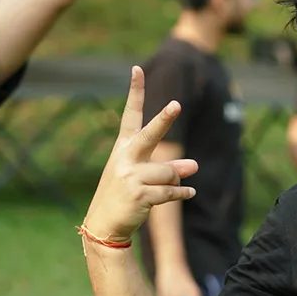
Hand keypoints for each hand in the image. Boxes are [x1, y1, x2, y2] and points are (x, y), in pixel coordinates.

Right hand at [83, 67, 198, 244]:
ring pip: (168, 172)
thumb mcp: (141, 177)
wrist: (103, 226)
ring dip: (176, 180)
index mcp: (122, 147)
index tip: (137, 70)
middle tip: (177, 104)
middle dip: (164, 119)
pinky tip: (189, 193)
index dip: (135, 92)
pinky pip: (170, 191)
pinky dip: (182, 193)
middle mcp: (125, 158)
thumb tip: (194, 165)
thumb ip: (167, 168)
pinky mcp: (139, 194)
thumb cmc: (122, 196)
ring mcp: (130, 176)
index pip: (130, 115)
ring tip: (176, 185)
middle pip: (150, 135)